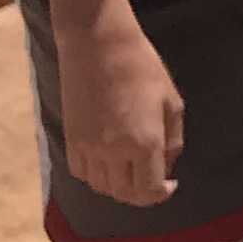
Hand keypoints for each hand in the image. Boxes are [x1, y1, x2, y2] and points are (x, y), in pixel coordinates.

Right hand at [57, 0, 183, 208]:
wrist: (98, 47)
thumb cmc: (142, 69)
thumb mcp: (172, 102)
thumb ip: (172, 140)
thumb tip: (167, 166)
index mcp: (144, 142)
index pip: (149, 191)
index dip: (161, 194)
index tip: (170, 184)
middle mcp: (113, 151)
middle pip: (124, 194)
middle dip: (142, 194)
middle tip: (153, 181)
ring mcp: (87, 147)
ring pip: (101, 187)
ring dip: (119, 187)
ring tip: (132, 171)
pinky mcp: (69, 139)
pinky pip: (81, 172)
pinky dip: (95, 175)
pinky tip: (108, 162)